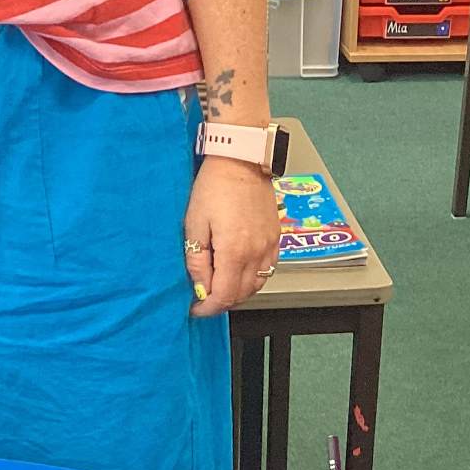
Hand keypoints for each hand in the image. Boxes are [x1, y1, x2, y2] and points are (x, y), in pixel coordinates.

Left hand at [184, 156, 280, 316]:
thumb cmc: (216, 185)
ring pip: (255, 286)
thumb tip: (199, 287)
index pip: (223, 296)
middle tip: (204, 297)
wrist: (241, 161)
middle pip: (240, 295)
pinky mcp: (275, 239)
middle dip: (221, 302)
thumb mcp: (194, 223)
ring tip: (220, 285)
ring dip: (237, 292)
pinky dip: (252, 279)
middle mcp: (256, 253)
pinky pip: (267, 270)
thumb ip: (197, 260)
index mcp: (234, 251)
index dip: (207, 308)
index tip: (196, 308)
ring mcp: (269, 246)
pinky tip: (239, 272)